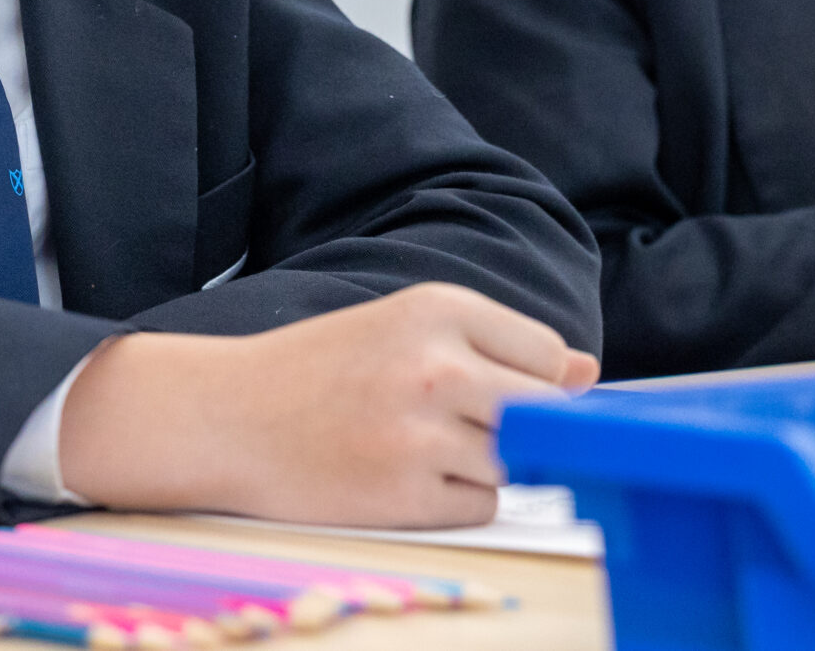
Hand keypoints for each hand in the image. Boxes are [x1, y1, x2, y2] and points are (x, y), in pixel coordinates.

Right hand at [58, 282, 599, 528]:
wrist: (227, 416)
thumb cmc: (320, 370)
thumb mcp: (405, 329)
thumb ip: (498, 347)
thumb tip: (587, 373)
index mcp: (438, 308)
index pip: (547, 354)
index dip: (531, 380)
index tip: (493, 389)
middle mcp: (436, 366)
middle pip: (542, 412)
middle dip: (519, 427)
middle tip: (464, 426)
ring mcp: (422, 434)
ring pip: (514, 463)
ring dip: (484, 464)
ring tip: (421, 446)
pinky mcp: (406, 495)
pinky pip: (480, 505)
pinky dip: (456, 499)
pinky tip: (405, 476)